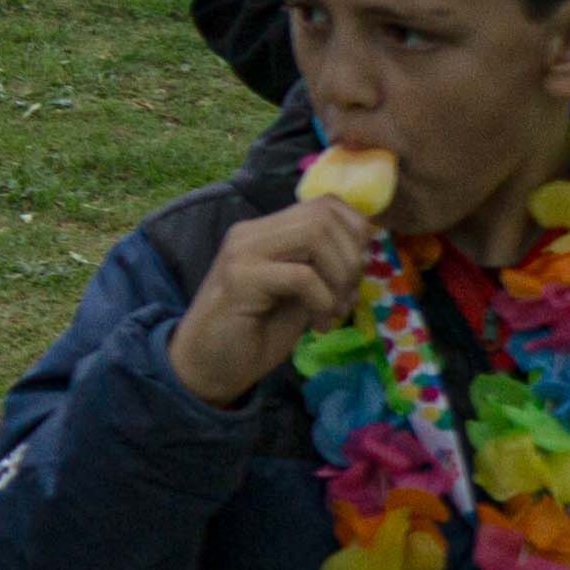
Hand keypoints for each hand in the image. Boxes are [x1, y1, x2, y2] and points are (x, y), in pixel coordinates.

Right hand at [168, 193, 374, 408]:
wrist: (206, 367)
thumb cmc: (253, 334)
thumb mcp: (298, 296)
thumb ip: (321, 270)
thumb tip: (363, 254)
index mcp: (265, 232)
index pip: (324, 203)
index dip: (355, 230)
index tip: (359, 270)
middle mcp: (251, 233)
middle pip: (323, 216)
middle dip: (352, 257)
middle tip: (349, 296)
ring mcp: (242, 253)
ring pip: (314, 235)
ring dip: (339, 277)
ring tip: (334, 311)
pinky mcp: (240, 280)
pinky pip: (302, 276)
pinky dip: (323, 301)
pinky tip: (318, 326)